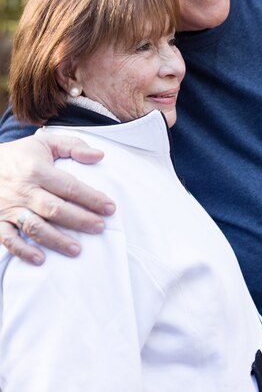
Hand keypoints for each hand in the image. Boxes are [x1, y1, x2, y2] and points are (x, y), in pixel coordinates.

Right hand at [0, 134, 114, 264]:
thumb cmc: (21, 155)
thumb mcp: (46, 142)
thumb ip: (74, 146)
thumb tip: (100, 155)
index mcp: (37, 169)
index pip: (69, 186)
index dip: (91, 198)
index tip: (110, 208)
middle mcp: (23, 190)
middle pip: (55, 209)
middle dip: (80, 220)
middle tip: (100, 227)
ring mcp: (9, 207)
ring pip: (35, 227)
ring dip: (56, 240)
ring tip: (77, 250)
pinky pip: (8, 239)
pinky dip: (23, 251)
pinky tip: (40, 259)